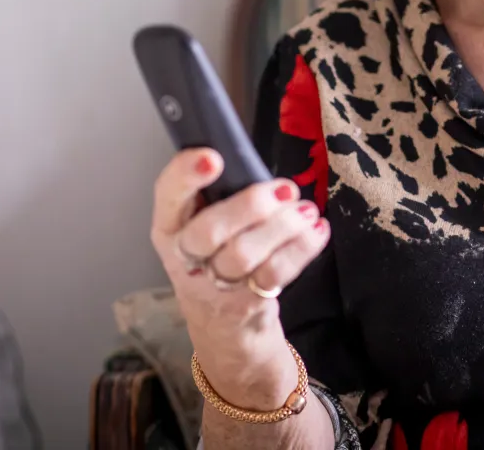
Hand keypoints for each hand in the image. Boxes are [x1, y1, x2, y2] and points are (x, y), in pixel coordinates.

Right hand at [150, 147, 330, 408]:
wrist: (223, 327)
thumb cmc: (217, 258)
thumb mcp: (204, 224)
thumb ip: (221, 194)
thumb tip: (257, 163)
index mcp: (170, 226)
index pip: (167, 194)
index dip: (186, 174)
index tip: (214, 156)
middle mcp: (184, 256)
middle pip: (208, 230)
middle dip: (249, 205)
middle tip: (284, 189)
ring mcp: (213, 286)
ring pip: (243, 255)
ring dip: (282, 227)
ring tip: (305, 210)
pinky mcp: (246, 304)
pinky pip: (275, 274)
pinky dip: (301, 248)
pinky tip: (316, 229)